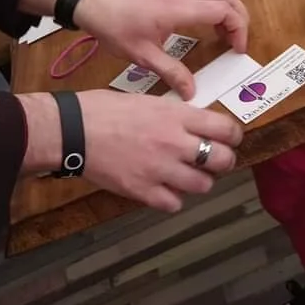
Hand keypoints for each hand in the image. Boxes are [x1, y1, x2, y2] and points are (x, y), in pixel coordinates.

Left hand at [74, 0, 248, 99]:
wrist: (91, 4)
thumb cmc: (114, 26)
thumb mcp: (142, 55)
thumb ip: (170, 72)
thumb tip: (192, 92)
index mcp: (179, 9)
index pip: (223, 10)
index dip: (238, 28)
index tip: (237, 49)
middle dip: (239, 18)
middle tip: (235, 43)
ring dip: (228, 8)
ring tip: (224, 33)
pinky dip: (214, 2)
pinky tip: (206, 23)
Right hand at [81, 90, 240, 212]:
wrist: (71, 130)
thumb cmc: (102, 109)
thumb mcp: (145, 100)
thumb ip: (173, 115)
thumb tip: (193, 125)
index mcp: (175, 115)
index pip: (225, 129)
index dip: (232, 136)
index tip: (228, 139)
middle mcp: (174, 143)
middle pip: (223, 160)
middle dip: (222, 161)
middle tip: (212, 160)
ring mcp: (160, 169)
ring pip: (203, 185)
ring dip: (197, 181)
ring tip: (185, 175)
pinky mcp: (143, 191)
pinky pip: (174, 203)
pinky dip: (172, 198)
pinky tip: (162, 188)